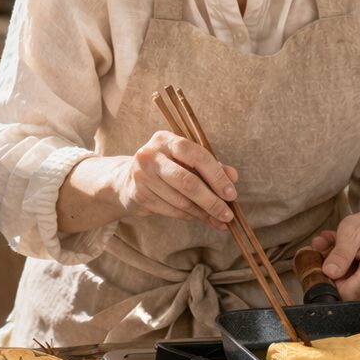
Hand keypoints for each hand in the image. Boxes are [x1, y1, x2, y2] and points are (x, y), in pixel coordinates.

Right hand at [115, 131, 239, 229]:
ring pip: (181, 200)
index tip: (231, 193)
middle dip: (212, 200)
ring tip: (218, 219)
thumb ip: (210, 166)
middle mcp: (150, 155)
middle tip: (228, 214)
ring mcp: (142, 175)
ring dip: (203, 212)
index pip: (196, 155)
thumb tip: (233, 177)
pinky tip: (200, 217)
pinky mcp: (139, 195)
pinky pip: (172, 210)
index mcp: (165, 139)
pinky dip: (190, 216)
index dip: (216, 175)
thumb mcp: (186, 161)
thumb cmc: (165, 168)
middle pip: (188, 181)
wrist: (126, 181)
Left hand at [309, 211, 359, 299]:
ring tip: (339, 264)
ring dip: (339, 283)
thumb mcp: (349, 231)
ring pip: (352, 298)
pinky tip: (345, 269)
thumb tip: (330, 273)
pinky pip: (356, 295)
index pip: (355, 290)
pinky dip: (345, 284)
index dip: (334, 285)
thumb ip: (340, 253)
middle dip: (336, 282)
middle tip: (330, 262)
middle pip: (353, 297)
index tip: (325, 271)